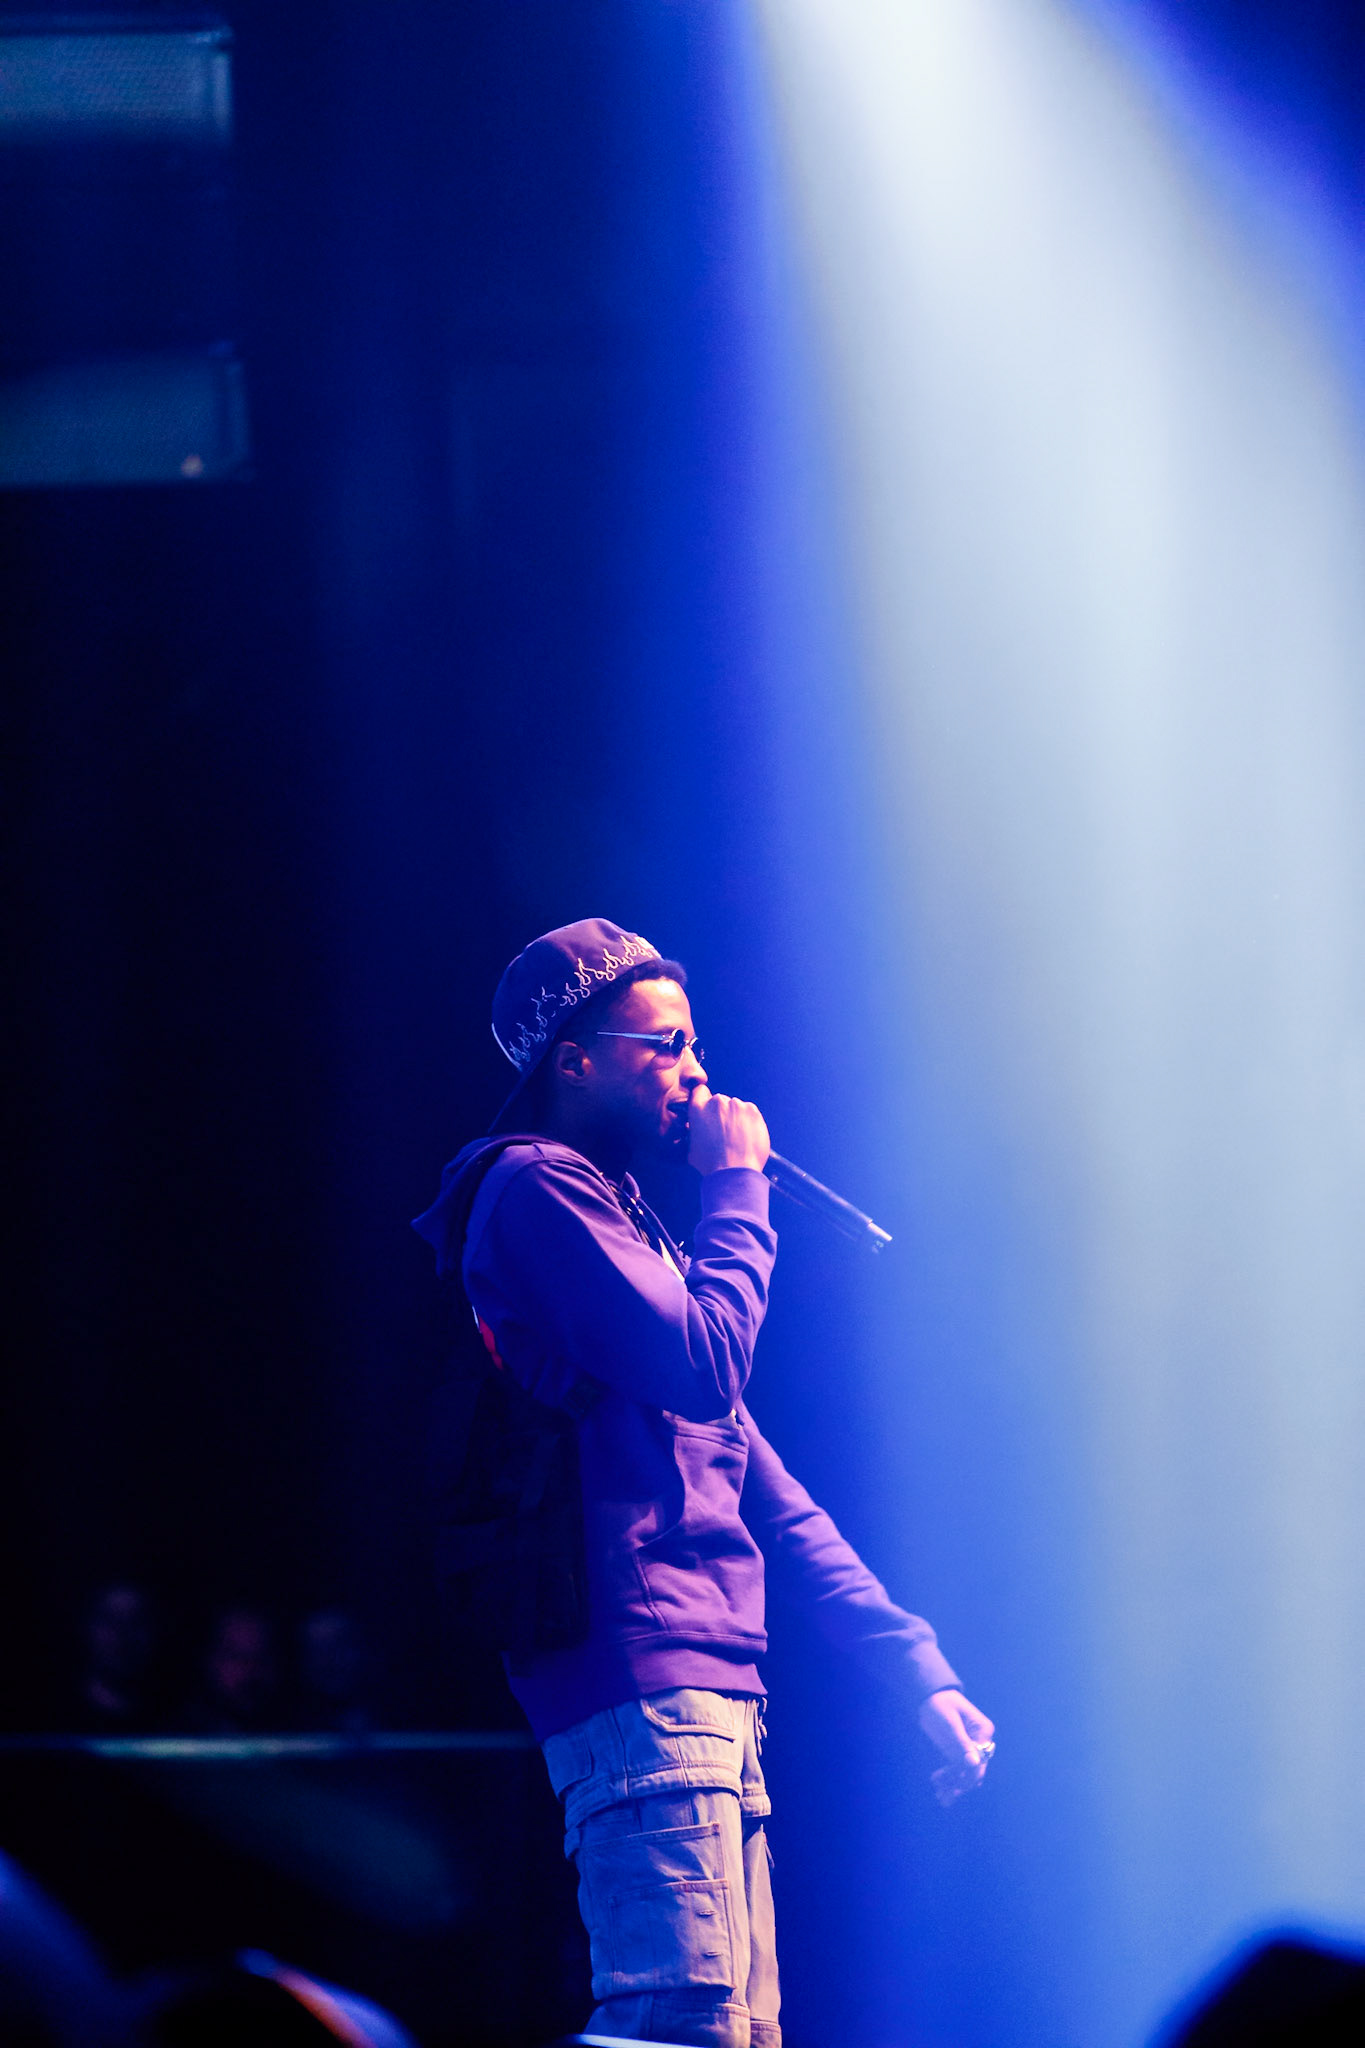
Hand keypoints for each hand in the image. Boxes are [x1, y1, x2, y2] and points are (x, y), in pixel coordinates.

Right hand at [686, 1084, 770, 1175]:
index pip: (700, 1091)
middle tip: (724, 1132)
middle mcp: (717, 1102)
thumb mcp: (692, 1148)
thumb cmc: (712, 1163)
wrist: (735, 1171)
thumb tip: (696, 1131)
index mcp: (698, 1108)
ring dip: (736, 1117)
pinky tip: (746, 1137)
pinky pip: (749, 1112)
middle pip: (719, 1101)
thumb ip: (694, 1132)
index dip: (704, 1100)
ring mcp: (736, 1105)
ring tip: (737, 1137)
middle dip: (721, 1113)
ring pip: (736, 1107)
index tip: (708, 1110)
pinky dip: (749, 1121)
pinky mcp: (753, 1110)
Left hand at [918, 1688, 995, 1806]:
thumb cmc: (940, 1704)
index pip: (980, 1759)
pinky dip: (948, 1777)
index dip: (970, 1775)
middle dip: (960, 1784)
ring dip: (953, 1784)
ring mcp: (969, 1747)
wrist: (929, 1696)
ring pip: (964, 1772)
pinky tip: (936, 1783)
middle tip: (946, 1797)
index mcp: (983, 1731)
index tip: (956, 1788)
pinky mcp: (957, 1751)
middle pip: (974, 1769)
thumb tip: (974, 1764)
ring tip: (940, 1797)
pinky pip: (955, 1768)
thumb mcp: (950, 1723)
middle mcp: (979, 1741)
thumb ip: (961, 1743)